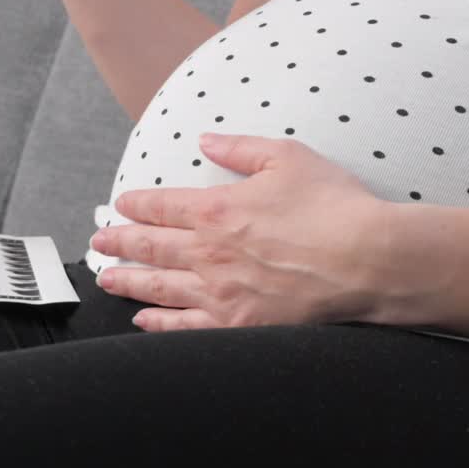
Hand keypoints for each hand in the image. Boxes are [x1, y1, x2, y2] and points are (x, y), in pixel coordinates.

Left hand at [89, 133, 390, 331]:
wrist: (368, 261)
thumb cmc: (334, 207)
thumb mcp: (288, 157)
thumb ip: (240, 148)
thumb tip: (205, 140)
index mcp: (217, 209)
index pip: (160, 207)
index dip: (135, 205)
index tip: (119, 205)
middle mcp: (209, 253)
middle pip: (149, 248)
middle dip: (118, 243)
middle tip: (99, 243)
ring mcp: (220, 294)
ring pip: (158, 288)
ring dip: (127, 282)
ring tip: (107, 279)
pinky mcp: (238, 326)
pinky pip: (184, 327)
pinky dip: (158, 324)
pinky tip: (144, 321)